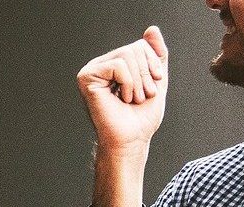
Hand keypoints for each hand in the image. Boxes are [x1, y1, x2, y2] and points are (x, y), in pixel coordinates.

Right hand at [77, 27, 169, 153]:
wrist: (131, 140)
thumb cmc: (141, 117)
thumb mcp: (156, 79)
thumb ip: (156, 54)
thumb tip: (152, 29)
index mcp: (116, 64)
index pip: (141, 45)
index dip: (153, 65)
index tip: (151, 89)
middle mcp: (101, 65)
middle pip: (135, 47)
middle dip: (146, 74)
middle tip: (141, 97)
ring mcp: (92, 70)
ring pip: (127, 54)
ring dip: (138, 81)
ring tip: (131, 100)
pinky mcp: (87, 78)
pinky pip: (118, 65)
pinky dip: (127, 83)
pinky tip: (121, 98)